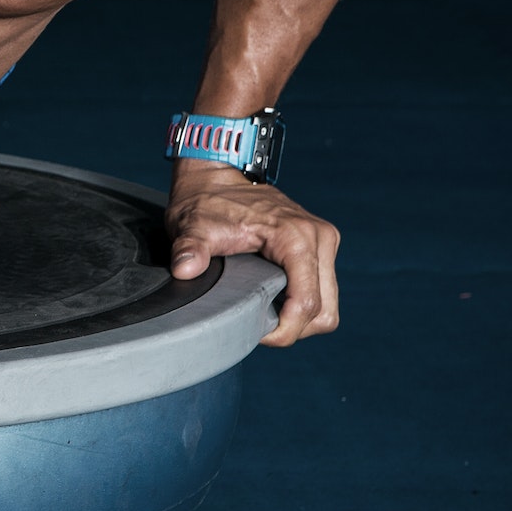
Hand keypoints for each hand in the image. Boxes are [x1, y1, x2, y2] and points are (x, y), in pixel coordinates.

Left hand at [165, 162, 340, 346]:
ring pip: (327, 305)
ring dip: (301, 319)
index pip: (308, 303)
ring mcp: (323, 241)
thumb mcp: (193, 226)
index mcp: (296, 237)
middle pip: (324, 311)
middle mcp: (319, 238)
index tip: (257, 334)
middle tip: (258, 328)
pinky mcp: (319, 246)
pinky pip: (321, 291)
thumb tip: (184, 270)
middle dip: (294, 328)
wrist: (217, 176)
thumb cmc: (206, 201)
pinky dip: (302, 305)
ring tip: (265, 316)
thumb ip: (190, 249)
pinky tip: (273, 302)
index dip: (286, 330)